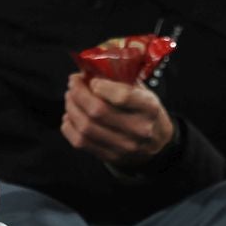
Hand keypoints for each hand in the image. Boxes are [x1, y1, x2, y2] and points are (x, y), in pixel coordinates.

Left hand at [61, 73, 175, 168]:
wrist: (156, 144)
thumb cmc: (146, 113)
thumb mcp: (143, 92)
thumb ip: (121, 80)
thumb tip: (90, 69)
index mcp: (148, 108)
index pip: (121, 97)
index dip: (100, 86)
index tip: (92, 79)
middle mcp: (137, 129)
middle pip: (97, 111)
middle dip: (79, 93)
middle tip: (73, 83)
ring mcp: (123, 146)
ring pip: (85, 127)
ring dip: (71, 108)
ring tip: (70, 97)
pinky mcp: (109, 156)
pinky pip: (80, 141)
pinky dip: (69, 126)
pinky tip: (70, 116)